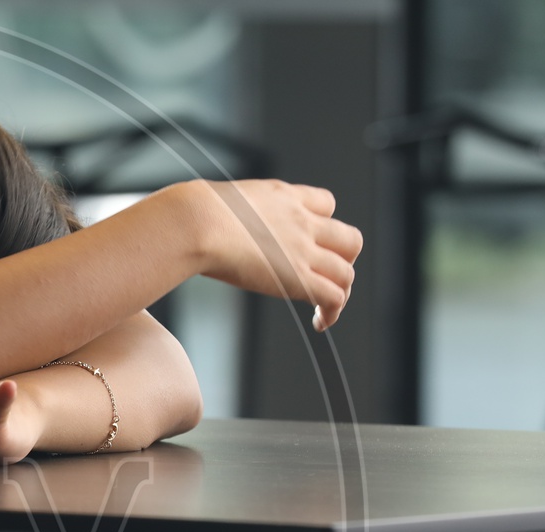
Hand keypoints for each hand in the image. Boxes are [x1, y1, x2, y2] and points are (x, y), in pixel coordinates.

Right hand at [182, 178, 363, 330]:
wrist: (197, 223)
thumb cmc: (194, 214)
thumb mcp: (223, 199)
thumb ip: (230, 210)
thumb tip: (201, 218)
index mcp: (285, 197)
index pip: (326, 204)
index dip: (323, 224)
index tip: (309, 242)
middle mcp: (302, 222)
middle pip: (349, 240)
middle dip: (344, 260)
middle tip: (325, 276)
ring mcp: (304, 251)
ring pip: (346, 273)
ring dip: (340, 292)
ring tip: (324, 308)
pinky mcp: (297, 278)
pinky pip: (333, 297)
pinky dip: (333, 312)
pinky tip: (320, 322)